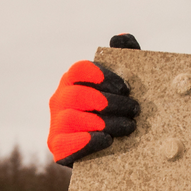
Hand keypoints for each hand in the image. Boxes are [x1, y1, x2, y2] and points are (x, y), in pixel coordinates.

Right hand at [47, 34, 141, 166]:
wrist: (117, 152)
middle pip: (77, 95)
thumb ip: (125, 57)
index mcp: (72, 81)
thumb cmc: (121, 113)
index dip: (103, 76)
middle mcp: (59, 100)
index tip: (126, 88)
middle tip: (135, 111)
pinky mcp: (57, 148)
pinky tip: (108, 140)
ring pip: (72, 118)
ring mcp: (56, 124)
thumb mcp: (125, 86)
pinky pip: (66, 143)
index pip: (80, 69)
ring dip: (104, 122)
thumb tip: (120, 37)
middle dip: (110, 103)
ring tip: (128, 127)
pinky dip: (87, 141)